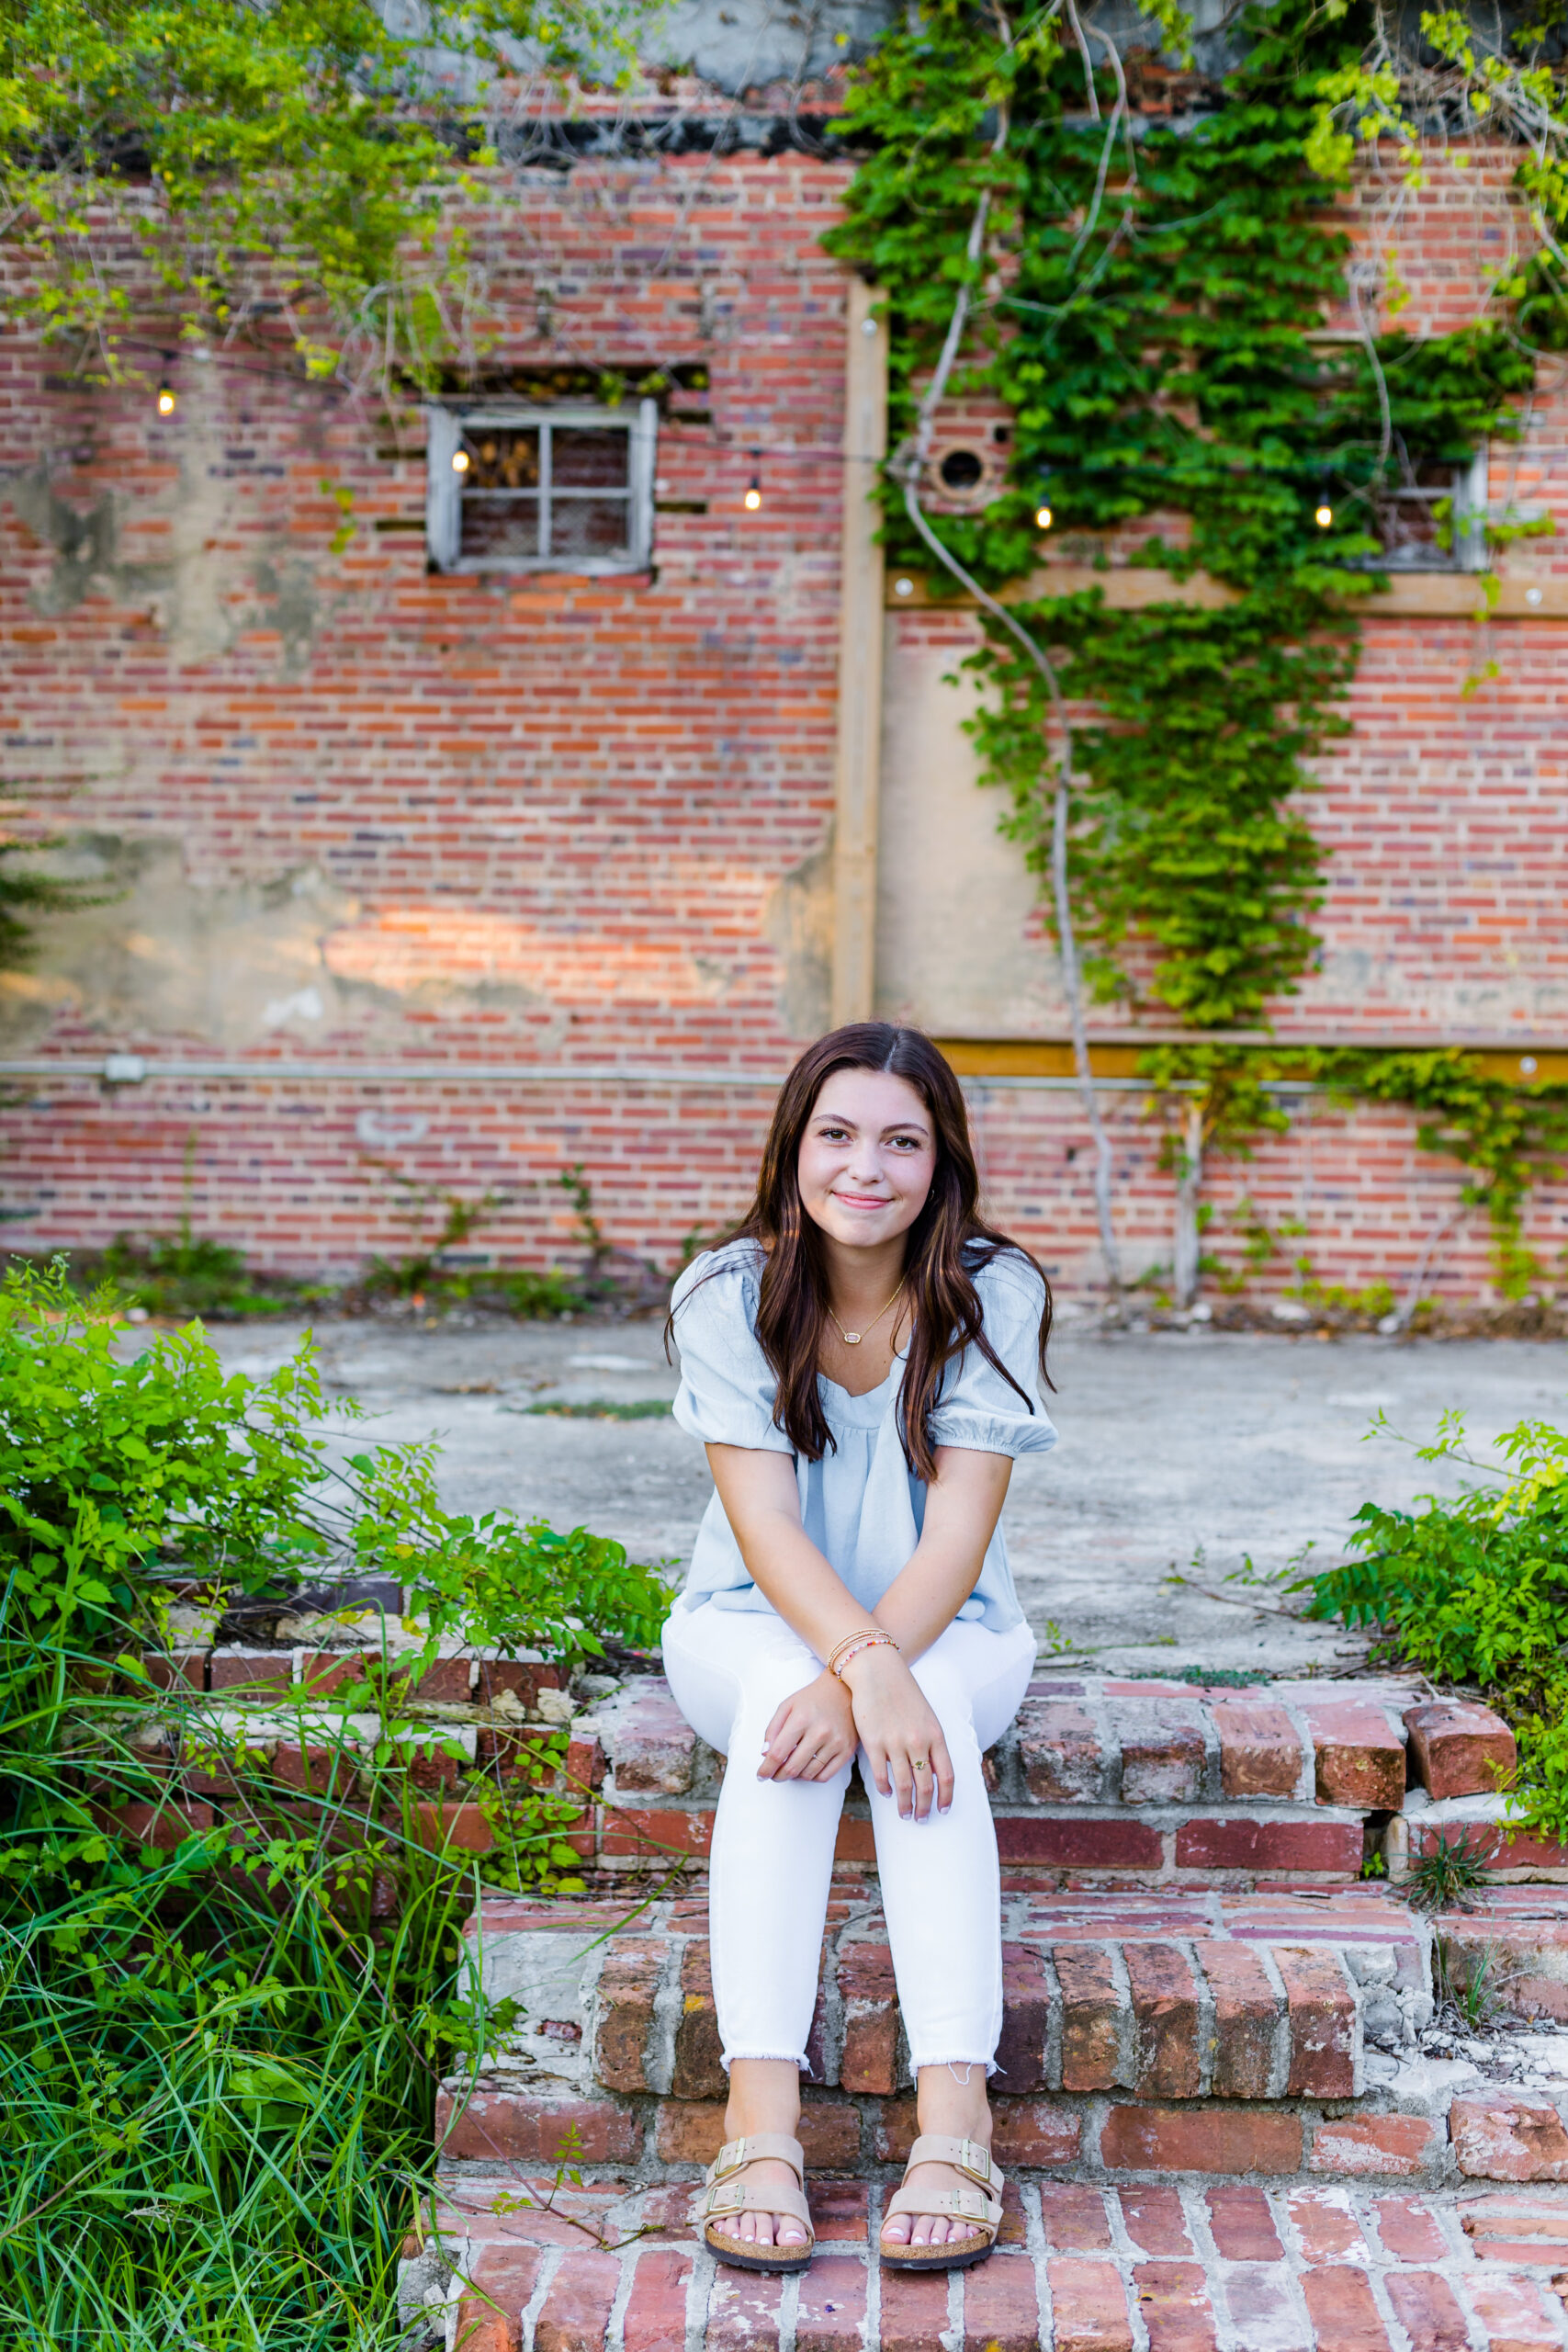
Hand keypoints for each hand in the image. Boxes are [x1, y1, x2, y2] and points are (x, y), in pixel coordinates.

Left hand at [758, 1670, 856, 1783]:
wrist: (844, 1690)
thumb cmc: (812, 1698)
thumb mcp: (787, 1706)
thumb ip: (773, 1729)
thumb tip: (765, 1753)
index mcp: (801, 1719)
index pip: (778, 1753)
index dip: (766, 1769)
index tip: (761, 1775)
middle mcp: (819, 1732)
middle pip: (792, 1768)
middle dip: (778, 1776)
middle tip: (774, 1775)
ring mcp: (835, 1742)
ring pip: (808, 1774)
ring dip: (794, 1777)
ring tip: (790, 1769)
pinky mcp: (846, 1750)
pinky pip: (825, 1776)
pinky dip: (812, 1778)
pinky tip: (806, 1769)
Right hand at [838, 1646, 952, 1820]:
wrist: (878, 1672)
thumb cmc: (904, 1693)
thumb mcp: (927, 1716)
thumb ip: (931, 1743)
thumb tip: (931, 1771)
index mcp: (935, 1735)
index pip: (946, 1775)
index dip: (946, 1797)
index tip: (943, 1810)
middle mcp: (918, 1741)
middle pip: (925, 1785)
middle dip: (925, 1807)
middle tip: (922, 1819)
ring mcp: (895, 1743)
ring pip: (904, 1785)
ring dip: (905, 1805)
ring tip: (905, 1814)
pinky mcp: (874, 1743)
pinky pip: (881, 1775)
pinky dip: (885, 1789)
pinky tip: (887, 1793)